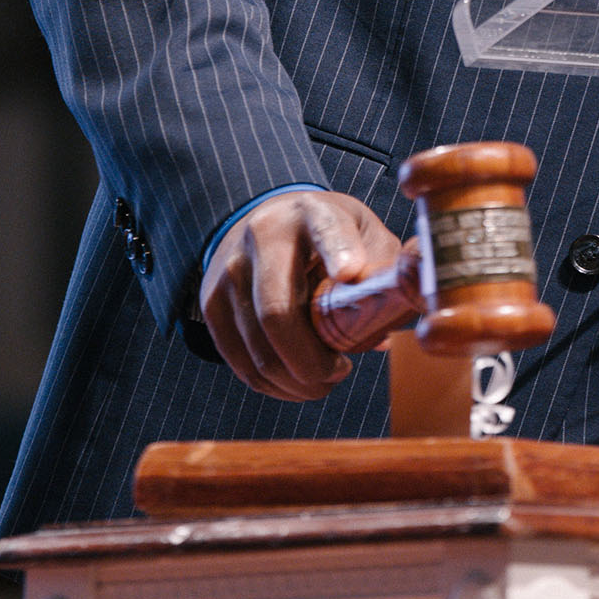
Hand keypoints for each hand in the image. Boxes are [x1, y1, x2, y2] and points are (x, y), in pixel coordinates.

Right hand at [199, 189, 402, 399]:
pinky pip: (239, 360)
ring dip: (294, 380)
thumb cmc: (333, 238)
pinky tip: (295, 383)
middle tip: (340, 373)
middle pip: (278, 314)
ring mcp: (230, 269)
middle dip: (312, 362)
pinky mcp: (211, 301)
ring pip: (257, 347)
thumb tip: (386, 326)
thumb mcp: (366, 237)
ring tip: (322, 381)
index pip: (326, 230)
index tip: (349, 272)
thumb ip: (384, 274)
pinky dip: (271, 383)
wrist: (269, 221)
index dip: (338, 251)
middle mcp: (263, 236)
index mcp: (314, 214)